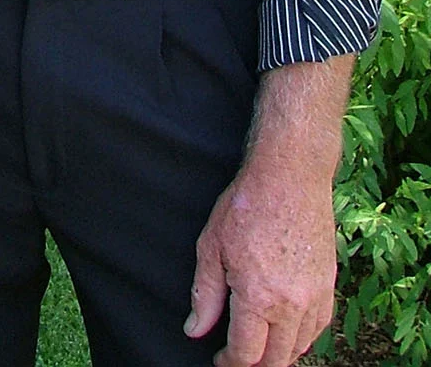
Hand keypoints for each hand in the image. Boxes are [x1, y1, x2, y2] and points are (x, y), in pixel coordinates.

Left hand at [185, 154, 336, 366]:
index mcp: (259, 297)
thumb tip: (195, 330)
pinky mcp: (329, 287)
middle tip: (237, 357)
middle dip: (254, 365)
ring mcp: (315, 298)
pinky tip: (286, 330)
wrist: (290, 178)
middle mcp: (291, 305)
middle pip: (276, 360)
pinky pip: (319, 329)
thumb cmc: (246, 206)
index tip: (220, 360)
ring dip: (279, 355)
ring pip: (300, 349)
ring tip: (259, 346)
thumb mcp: (211, 246)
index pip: (247, 354)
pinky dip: (302, 338)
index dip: (230, 363)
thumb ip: (205, 294)